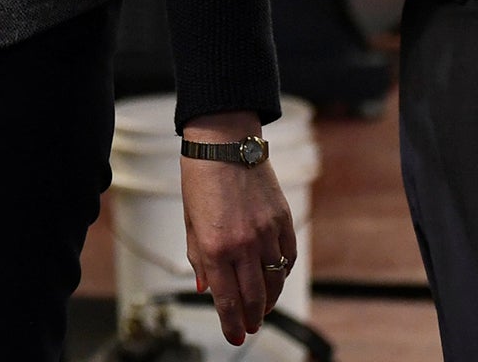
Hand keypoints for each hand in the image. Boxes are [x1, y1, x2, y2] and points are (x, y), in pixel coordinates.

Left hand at [180, 113, 297, 344]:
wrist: (223, 141)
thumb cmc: (200, 178)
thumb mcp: (190, 220)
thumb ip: (198, 257)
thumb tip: (203, 288)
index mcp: (214, 245)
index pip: (225, 298)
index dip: (230, 323)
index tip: (233, 337)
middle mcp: (242, 244)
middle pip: (253, 297)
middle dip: (251, 319)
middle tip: (248, 329)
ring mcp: (266, 233)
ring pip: (274, 281)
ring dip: (268, 301)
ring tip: (261, 310)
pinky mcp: (283, 220)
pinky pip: (287, 257)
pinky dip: (282, 273)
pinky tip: (274, 279)